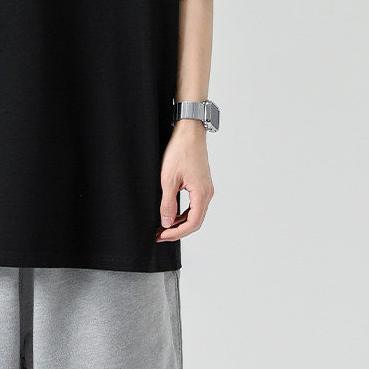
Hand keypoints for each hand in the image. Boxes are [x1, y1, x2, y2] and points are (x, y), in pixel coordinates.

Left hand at [156, 122, 213, 242]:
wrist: (189, 132)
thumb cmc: (181, 151)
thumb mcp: (168, 179)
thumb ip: (168, 203)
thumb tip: (166, 222)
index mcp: (201, 193)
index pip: (193, 223)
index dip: (177, 233)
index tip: (162, 236)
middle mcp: (207, 193)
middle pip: (195, 221)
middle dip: (178, 230)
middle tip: (161, 235)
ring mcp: (205, 188)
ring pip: (195, 213)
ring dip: (180, 222)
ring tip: (164, 225)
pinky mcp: (201, 183)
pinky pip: (195, 204)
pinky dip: (184, 212)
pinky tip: (172, 212)